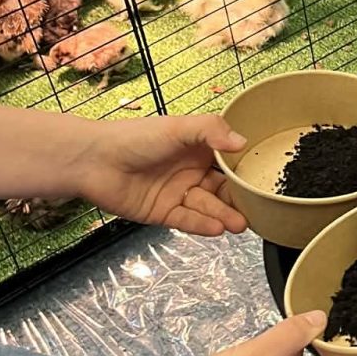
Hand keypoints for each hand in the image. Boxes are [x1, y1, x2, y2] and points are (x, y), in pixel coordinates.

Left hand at [79, 112, 247, 235]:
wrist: (93, 160)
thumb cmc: (133, 137)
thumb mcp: (178, 127)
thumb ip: (212, 130)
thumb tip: (242, 142)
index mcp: (197, 148)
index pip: (228, 162)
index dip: (244, 172)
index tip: (263, 181)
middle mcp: (189, 171)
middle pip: (221, 189)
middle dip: (238, 200)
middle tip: (257, 210)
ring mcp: (176, 193)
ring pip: (207, 207)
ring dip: (224, 215)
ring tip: (240, 224)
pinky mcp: (162, 213)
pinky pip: (187, 221)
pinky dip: (202, 225)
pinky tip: (217, 228)